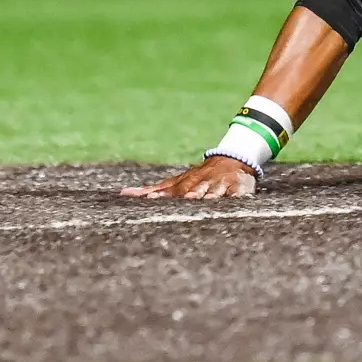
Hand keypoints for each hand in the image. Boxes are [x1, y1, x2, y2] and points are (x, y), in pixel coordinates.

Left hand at [120, 156, 257, 199]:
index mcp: (187, 182)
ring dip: (211, 194)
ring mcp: (220, 185)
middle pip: (195, 188)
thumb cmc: (198, 177)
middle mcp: (202, 182)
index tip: (151, 199)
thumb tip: (123, 193)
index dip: (163, 194)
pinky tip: (235, 200)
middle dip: (190, 193)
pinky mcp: (238, 188)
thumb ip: (151, 190)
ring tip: (207, 199)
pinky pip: (238, 193)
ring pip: (215, 190)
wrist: (231, 161)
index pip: (172, 188)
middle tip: (186, 198)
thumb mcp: (176, 182)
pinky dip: (236, 196)